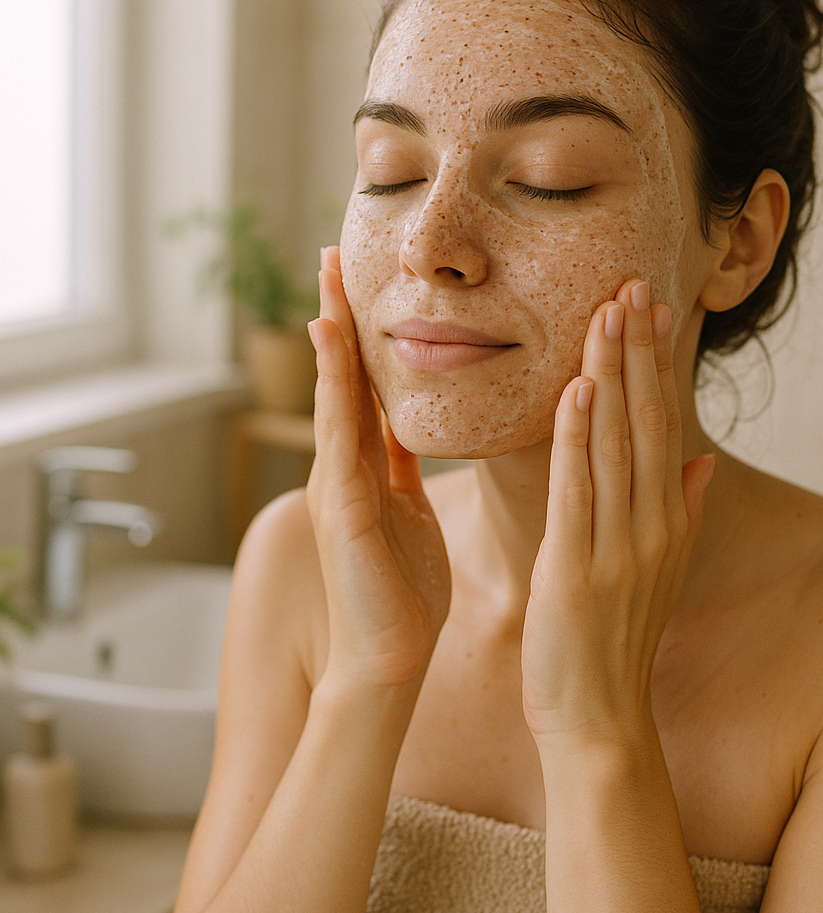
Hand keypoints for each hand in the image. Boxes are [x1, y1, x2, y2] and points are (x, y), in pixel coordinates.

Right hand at [306, 246, 450, 688]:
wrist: (389, 660)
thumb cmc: (403, 590)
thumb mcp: (405, 509)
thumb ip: (399, 466)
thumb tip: (405, 425)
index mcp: (367, 469)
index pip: (364, 387)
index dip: (362, 333)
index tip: (362, 279)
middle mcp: (345, 469)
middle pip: (341, 380)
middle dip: (338, 316)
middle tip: (333, 253)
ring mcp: (338, 488)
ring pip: (334, 398)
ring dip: (331, 338)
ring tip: (327, 280)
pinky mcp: (343, 511)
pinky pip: (340, 437)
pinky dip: (333, 389)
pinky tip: (329, 345)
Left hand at [521, 279, 713, 745]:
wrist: (598, 717)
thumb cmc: (616, 640)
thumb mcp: (658, 573)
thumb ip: (681, 512)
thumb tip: (699, 460)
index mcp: (665, 522)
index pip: (663, 426)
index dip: (657, 365)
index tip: (651, 308)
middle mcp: (651, 526)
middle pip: (645, 422)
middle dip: (637, 352)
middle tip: (629, 284)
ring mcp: (618, 548)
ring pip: (616, 445)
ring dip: (611, 376)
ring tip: (606, 313)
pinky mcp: (577, 570)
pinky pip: (578, 491)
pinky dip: (578, 437)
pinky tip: (575, 388)